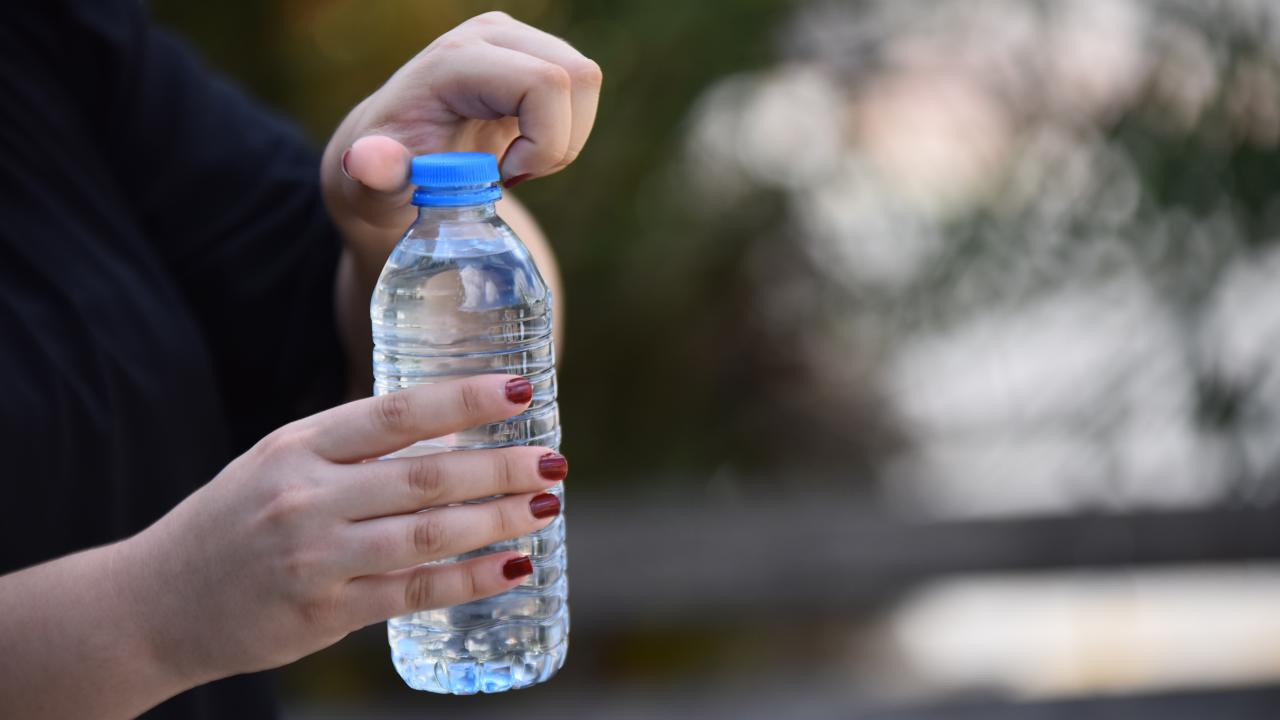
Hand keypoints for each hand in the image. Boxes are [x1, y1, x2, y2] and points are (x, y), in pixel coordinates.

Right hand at [114, 375, 566, 685]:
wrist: (154, 603)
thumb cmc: (233, 522)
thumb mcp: (279, 463)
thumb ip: (356, 451)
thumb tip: (456, 439)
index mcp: (297, 446)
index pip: (395, 413)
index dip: (464, 400)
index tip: (521, 389)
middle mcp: (305, 497)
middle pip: (423, 476)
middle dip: (498, 467)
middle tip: (553, 460)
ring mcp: (314, 559)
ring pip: (426, 534)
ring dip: (496, 520)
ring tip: (545, 506)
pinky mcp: (323, 613)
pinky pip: (413, 593)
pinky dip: (470, 579)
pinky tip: (514, 568)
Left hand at [321, 12, 598, 394]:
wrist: (393, 151)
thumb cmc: (386, 171)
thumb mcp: (372, 184)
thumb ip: (373, 173)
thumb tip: (368, 160)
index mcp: (454, 61)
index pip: (544, 83)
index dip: (543, 142)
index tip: (503, 177)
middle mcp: (489, 35)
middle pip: (576, 77)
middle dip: (559, 143)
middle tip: (513, 174)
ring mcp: (516, 38)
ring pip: (586, 80)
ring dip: (564, 138)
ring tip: (516, 161)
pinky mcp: (534, 52)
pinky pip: (582, 88)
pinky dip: (564, 130)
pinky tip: (523, 147)